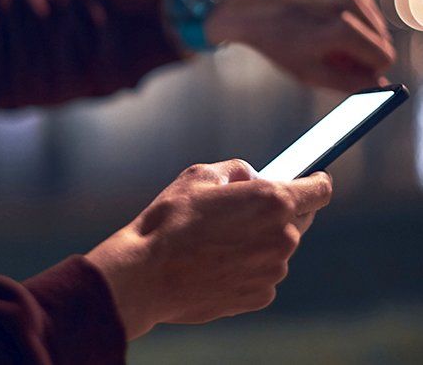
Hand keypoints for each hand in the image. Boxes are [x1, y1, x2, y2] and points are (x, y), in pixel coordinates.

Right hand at [86, 160, 331, 339]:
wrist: (147, 275)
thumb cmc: (170, 221)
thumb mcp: (198, 177)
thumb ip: (236, 170)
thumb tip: (252, 176)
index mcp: (272, 202)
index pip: (318, 190)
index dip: (316, 182)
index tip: (314, 180)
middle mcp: (283, 237)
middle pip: (300, 220)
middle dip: (279, 213)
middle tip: (242, 212)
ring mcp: (274, 270)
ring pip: (277, 249)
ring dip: (259, 242)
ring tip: (215, 242)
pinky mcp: (261, 296)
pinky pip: (262, 275)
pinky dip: (246, 268)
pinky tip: (214, 265)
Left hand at [205, 0, 394, 91]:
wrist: (243, 4)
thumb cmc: (275, 41)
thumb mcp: (309, 72)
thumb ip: (350, 83)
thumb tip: (382, 86)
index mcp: (343, 28)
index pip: (384, 57)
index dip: (367, 67)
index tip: (346, 66)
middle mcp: (348, 0)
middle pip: (381, 36)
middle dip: (361, 47)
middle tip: (327, 49)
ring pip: (373, 17)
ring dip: (355, 27)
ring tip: (319, 30)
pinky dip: (346, 7)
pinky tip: (319, 10)